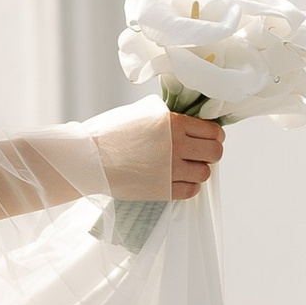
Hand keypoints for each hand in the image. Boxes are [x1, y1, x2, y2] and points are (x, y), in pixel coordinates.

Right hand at [84, 98, 226, 201]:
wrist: (89, 158)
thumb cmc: (111, 133)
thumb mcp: (143, 113)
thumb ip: (170, 118)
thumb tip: (191, 124)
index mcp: (173, 123)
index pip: (214, 131)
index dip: (215, 135)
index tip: (208, 137)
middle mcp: (176, 146)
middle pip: (216, 153)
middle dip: (211, 152)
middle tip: (200, 152)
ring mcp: (170, 171)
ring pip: (204, 173)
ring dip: (198, 169)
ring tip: (185, 166)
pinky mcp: (161, 190)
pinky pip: (190, 191)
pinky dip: (188, 186)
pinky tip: (178, 179)